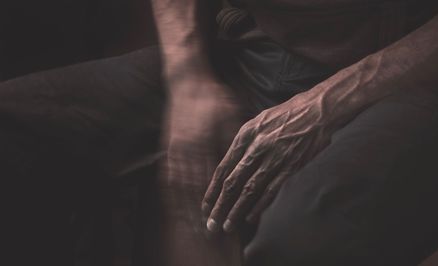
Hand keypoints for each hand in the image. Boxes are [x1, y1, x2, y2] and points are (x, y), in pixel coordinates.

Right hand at [160, 79, 243, 265]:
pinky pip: (167, 173)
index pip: (213, 182)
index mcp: (204, 144)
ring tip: (189, 226)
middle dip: (199, 213)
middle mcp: (187, 151)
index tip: (223, 219)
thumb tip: (241, 168)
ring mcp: (175, 149)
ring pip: (178, 185)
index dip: (218, 203)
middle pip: (193, 189)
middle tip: (206, 233)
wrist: (188, 80)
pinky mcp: (168, 145)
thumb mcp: (231, 117)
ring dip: (183, 207)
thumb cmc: (214, 98)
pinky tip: (173, 202)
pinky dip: (170, 191)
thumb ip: (233, 144)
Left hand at [202, 90, 335, 232]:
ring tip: (228, 226)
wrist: (318, 109)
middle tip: (211, 224)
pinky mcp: (292, 166)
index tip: (205, 206)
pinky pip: (272, 190)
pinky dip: (260, 206)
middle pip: (232, 182)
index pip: (223, 168)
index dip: (212, 190)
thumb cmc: (288, 114)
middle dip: (219, 205)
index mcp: (246, 134)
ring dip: (236, 210)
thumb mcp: (259, 120)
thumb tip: (232, 165)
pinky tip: (250, 218)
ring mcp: (275, 157)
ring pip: (249, 189)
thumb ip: (245, 142)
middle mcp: (257, 146)